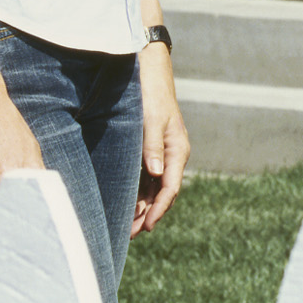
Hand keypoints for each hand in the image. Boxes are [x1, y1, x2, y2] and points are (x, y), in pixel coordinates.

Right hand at [0, 77, 45, 248]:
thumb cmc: (6, 123)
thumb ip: (34, 176)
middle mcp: (7, 187)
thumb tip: (40, 200)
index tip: (38, 261)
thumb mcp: (30, 147)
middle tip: (13, 275)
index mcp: (29, 178)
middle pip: (9, 233)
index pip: (35, 220)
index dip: (35, 243)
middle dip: (10, 255)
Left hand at [133, 39, 189, 232]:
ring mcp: (161, 152)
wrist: (147, 67)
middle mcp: (171, 154)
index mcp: (177, 150)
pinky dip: (137, 193)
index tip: (146, 227)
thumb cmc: (150, 92)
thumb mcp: (152, 119)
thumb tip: (155, 174)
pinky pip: (146, 177)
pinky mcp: (150, 147)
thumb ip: (153, 146)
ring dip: (141, 207)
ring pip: (153, 187)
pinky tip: (125, 203)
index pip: (169, 188)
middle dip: (148, 215)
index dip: (158, 210)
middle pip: (162, 193)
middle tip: (130, 235)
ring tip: (126, 227)